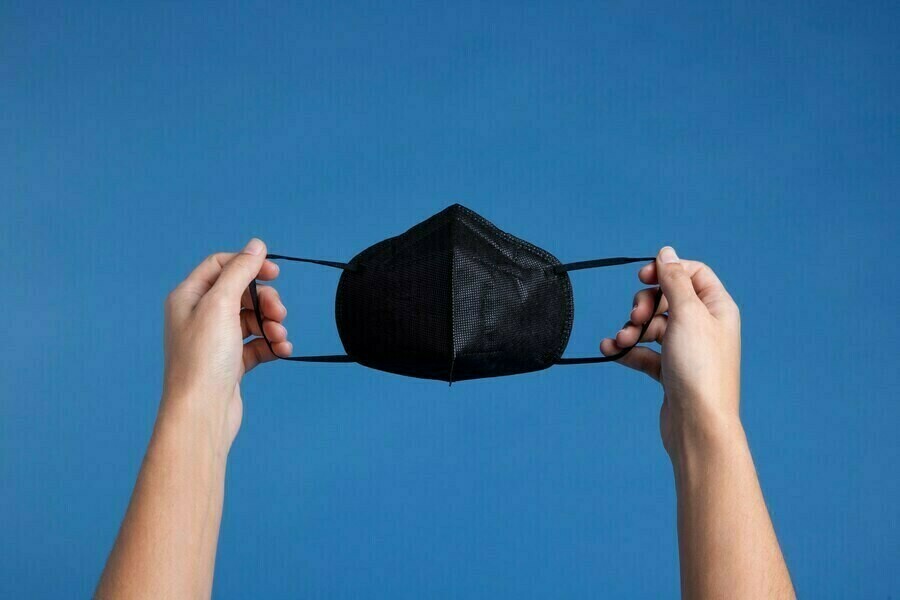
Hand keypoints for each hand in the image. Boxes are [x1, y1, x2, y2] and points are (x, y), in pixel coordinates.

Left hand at [161, 239, 291, 452]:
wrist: (201, 412)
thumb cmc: (203, 359)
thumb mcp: (221, 304)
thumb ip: (240, 271)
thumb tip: (256, 245)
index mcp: (188, 297)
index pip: (220, 265)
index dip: (248, 265)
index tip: (275, 273)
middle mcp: (199, 316)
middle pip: (241, 292)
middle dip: (265, 300)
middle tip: (279, 312)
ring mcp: (215, 341)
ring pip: (252, 319)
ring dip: (272, 323)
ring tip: (279, 336)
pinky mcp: (230, 363)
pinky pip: (257, 344)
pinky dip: (272, 344)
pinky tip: (282, 350)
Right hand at [600, 246, 741, 459]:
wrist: (698, 425)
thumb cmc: (700, 369)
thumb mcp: (687, 314)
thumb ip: (675, 279)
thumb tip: (666, 251)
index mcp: (717, 308)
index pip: (692, 273)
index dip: (666, 270)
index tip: (643, 277)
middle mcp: (705, 326)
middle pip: (667, 298)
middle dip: (644, 304)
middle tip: (636, 317)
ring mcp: (687, 350)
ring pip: (652, 326)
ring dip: (632, 329)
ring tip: (622, 340)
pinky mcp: (671, 372)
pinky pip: (644, 352)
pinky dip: (628, 349)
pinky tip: (611, 350)